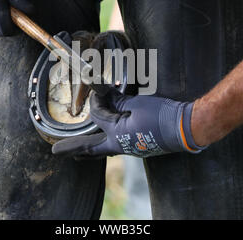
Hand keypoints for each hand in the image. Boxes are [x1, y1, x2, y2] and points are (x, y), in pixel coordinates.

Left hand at [52, 89, 206, 158]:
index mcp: (117, 136)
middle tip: (57, 151)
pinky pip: (117, 146)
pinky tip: (103, 144)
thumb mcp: (137, 104)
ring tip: (77, 153)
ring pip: (103, 150)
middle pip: (91, 149)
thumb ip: (117, 101)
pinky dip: (106, 144)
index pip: (97, 117)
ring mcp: (130, 148)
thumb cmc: (162, 116)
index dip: (95, 101)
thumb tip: (105, 95)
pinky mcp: (139, 146)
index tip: (96, 89)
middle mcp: (120, 146)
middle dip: (74, 148)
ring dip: (89, 148)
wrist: (186, 128)